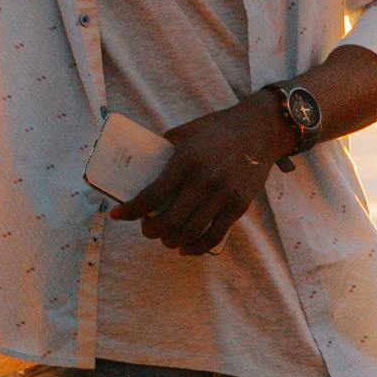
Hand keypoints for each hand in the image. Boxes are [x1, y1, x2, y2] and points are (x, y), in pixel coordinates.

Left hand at [121, 95, 300, 257]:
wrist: (259, 130)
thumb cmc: (217, 129)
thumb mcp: (186, 132)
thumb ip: (165, 148)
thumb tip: (141, 164)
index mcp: (186, 161)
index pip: (152, 195)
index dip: (131, 210)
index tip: (118, 215)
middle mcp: (204, 181)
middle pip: (169, 221)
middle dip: (151, 231)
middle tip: (147, 228)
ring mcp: (223, 196)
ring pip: (189, 232)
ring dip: (170, 241)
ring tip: (165, 238)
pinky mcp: (238, 206)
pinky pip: (214, 236)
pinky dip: (196, 248)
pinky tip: (185, 248)